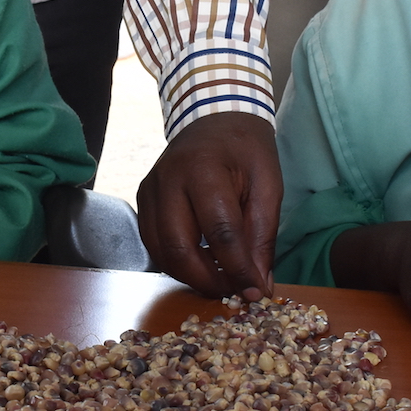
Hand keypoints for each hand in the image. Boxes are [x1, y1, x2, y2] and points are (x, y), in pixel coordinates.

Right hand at [137, 112, 280, 298]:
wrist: (213, 119)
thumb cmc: (245, 150)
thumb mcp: (268, 185)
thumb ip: (263, 235)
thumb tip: (258, 284)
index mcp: (204, 169)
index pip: (219, 231)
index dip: (238, 268)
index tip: (254, 291)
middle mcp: (168, 180)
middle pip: (179, 247)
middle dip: (208, 280)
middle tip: (233, 291)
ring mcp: (149, 190)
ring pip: (161, 252)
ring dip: (190, 276)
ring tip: (220, 280)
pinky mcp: (142, 200)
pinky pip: (153, 243)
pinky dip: (176, 263)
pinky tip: (200, 264)